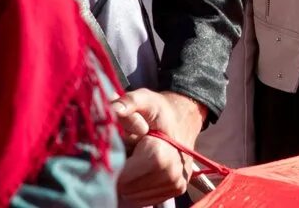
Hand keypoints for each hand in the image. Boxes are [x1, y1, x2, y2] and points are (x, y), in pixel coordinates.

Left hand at [113, 89, 207, 205]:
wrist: (186, 117)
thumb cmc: (161, 110)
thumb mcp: (144, 100)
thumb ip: (127, 103)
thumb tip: (112, 108)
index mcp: (160, 157)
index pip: (121, 178)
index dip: (114, 164)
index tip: (119, 147)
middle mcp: (171, 175)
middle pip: (125, 188)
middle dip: (121, 171)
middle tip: (128, 151)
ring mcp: (176, 185)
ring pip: (134, 196)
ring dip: (129, 179)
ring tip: (137, 158)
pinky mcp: (177, 189)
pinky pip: (145, 197)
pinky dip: (139, 185)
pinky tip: (144, 168)